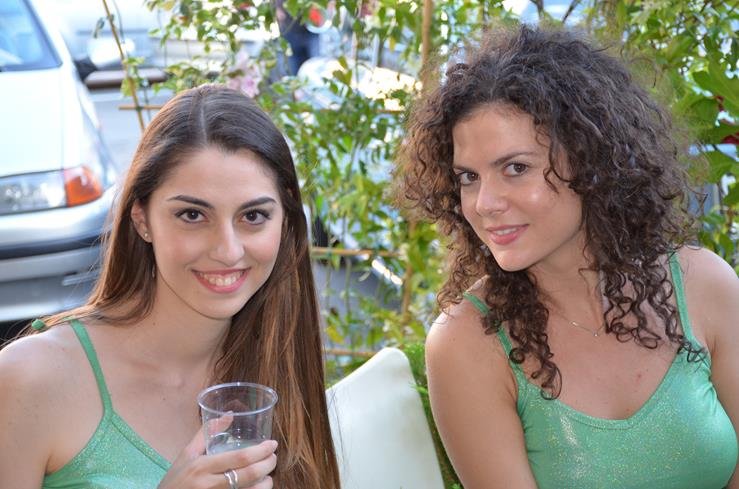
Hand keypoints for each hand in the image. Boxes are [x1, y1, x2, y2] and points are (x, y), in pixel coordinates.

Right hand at [158, 428, 277, 488]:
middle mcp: (210, 485)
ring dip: (265, 483)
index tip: (272, 444)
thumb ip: (206, 433)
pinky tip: (258, 487)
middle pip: (249, 474)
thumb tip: (230, 414)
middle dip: (268, 464)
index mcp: (202, 466)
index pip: (239, 458)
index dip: (261, 451)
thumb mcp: (186, 455)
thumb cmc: (175, 480)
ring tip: (268, 475)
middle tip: (274, 457)